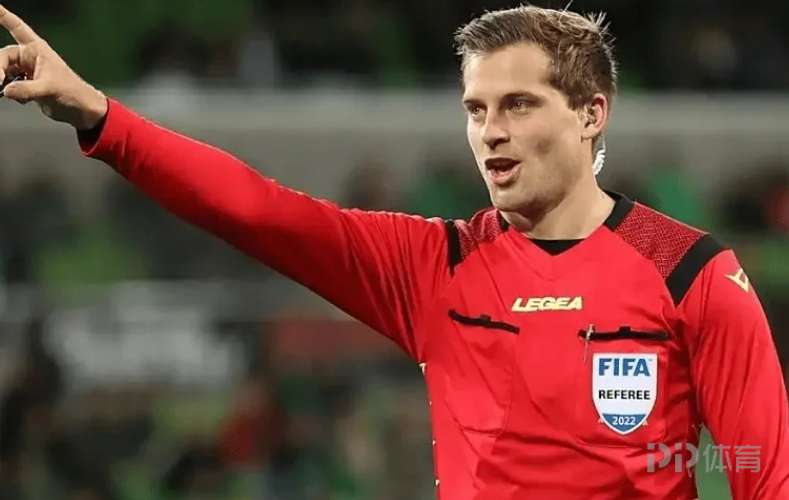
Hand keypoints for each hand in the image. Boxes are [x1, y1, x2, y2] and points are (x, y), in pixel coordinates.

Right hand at [0, 4, 106, 129]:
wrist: (80, 110)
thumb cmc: (71, 92)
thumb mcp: (48, 89)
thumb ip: (25, 89)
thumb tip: (6, 91)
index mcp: (37, 49)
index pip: (17, 28)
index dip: (4, 16)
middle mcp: (30, 58)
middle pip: (3, 56)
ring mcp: (28, 71)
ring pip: (4, 71)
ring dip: (3, 81)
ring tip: (7, 91)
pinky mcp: (27, 85)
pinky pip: (9, 84)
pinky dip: (10, 91)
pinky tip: (21, 99)